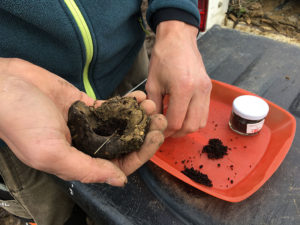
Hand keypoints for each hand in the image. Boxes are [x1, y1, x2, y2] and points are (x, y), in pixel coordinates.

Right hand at [0, 58, 166, 185]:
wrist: (4, 86)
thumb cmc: (21, 122)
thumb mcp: (51, 153)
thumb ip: (86, 168)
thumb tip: (120, 180)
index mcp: (78, 160)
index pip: (118, 163)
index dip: (140, 153)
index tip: (155, 137)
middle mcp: (86, 144)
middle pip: (123, 143)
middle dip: (145, 133)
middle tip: (160, 119)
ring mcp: (87, 123)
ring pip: (120, 124)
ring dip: (138, 117)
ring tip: (151, 105)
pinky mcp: (85, 105)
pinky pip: (111, 107)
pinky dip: (126, 104)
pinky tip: (139, 98)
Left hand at [146, 21, 211, 136]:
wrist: (178, 39)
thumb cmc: (163, 58)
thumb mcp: (153, 83)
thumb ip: (155, 106)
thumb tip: (155, 123)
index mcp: (183, 88)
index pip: (176, 122)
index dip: (165, 131)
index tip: (157, 131)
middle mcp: (199, 91)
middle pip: (191, 126)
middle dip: (177, 133)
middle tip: (165, 131)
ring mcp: (206, 90)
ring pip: (201, 122)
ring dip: (187, 127)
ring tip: (174, 124)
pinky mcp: (209, 89)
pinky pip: (204, 112)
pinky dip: (194, 119)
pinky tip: (182, 114)